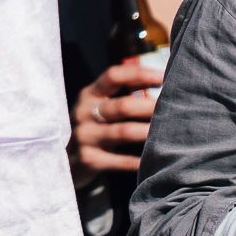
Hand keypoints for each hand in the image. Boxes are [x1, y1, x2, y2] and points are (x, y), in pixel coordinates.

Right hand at [67, 59, 163, 182]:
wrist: (62, 161)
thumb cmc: (93, 128)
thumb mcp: (97, 106)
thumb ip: (121, 95)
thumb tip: (163, 82)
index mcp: (89, 94)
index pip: (113, 76)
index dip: (140, 74)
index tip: (164, 77)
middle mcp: (84, 113)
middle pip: (122, 106)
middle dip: (150, 107)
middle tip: (174, 109)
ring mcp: (85, 137)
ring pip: (123, 131)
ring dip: (149, 131)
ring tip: (169, 132)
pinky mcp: (90, 160)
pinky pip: (122, 160)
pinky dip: (141, 159)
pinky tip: (157, 158)